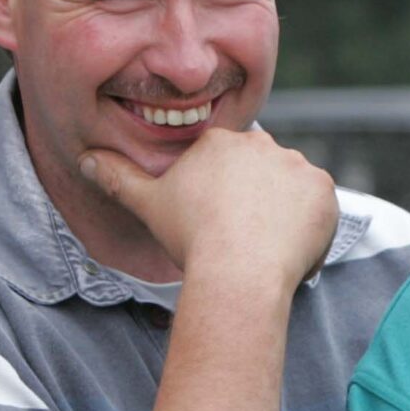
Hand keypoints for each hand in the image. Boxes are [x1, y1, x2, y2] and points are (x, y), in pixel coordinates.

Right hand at [79, 127, 337, 287]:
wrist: (238, 269)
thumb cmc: (190, 238)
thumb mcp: (145, 204)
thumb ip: (116, 177)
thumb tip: (84, 158)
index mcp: (220, 142)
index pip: (226, 163)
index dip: (221, 196)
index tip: (217, 223)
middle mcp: (262, 143)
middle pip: (260, 172)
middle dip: (253, 201)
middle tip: (240, 238)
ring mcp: (297, 165)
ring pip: (290, 189)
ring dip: (282, 212)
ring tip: (263, 248)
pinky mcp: (325, 190)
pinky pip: (319, 207)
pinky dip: (309, 227)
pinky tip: (288, 251)